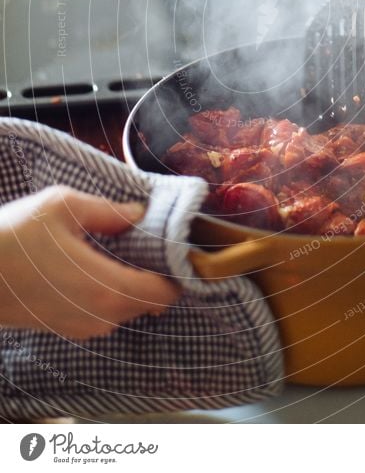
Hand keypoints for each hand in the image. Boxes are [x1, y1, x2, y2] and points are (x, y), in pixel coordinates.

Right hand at [0, 186, 178, 338]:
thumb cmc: (14, 237)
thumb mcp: (62, 207)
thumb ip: (108, 211)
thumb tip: (139, 213)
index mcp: (108, 288)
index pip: (164, 293)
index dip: (176, 272)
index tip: (176, 249)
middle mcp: (101, 316)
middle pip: (148, 303)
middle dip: (155, 276)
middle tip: (149, 244)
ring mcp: (80, 327)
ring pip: (125, 310)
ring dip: (131, 286)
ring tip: (122, 252)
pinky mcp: (62, 329)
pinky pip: (102, 315)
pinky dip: (109, 295)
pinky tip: (94, 267)